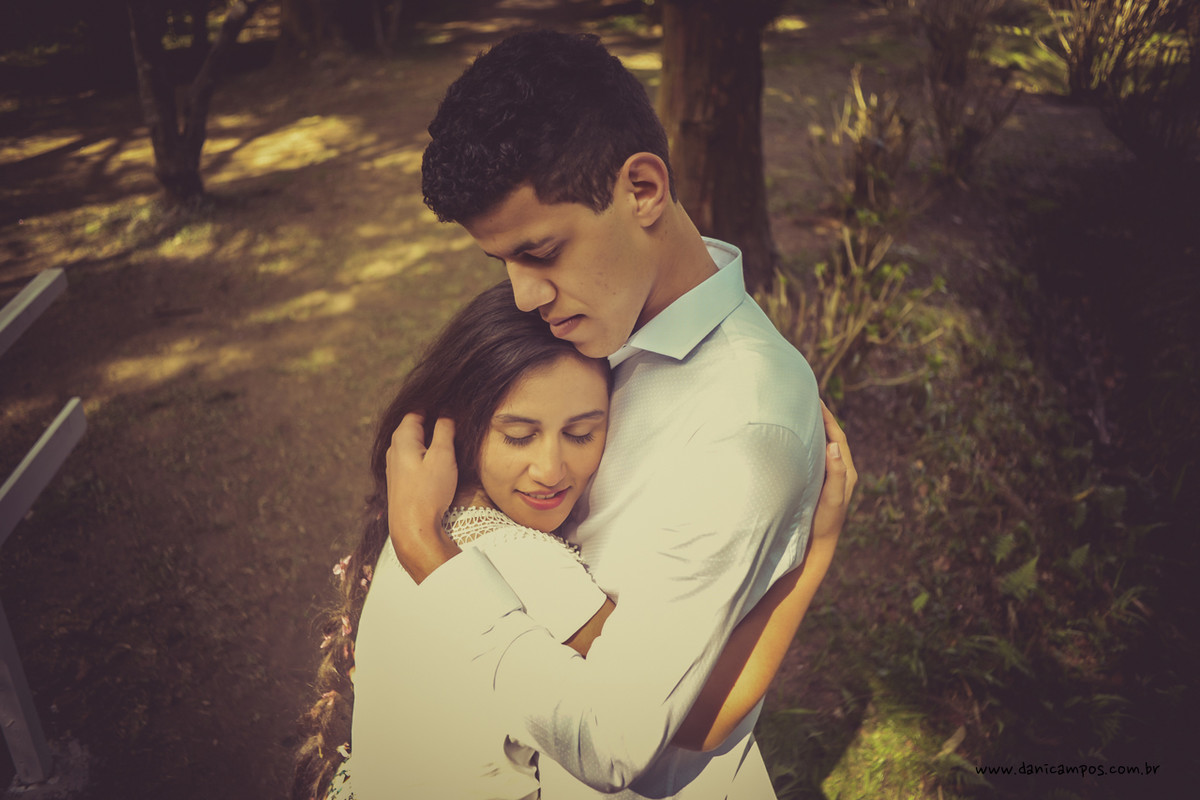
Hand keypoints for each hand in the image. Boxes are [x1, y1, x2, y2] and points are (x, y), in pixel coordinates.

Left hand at [385, 412, 461, 582]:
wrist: (413, 528)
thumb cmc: (428, 491)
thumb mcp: (442, 456)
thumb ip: (444, 430)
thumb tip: (446, 411)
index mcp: (402, 438)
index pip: (417, 410)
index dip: (434, 405)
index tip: (452, 405)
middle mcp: (394, 448)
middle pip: (414, 425)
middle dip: (432, 420)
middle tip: (455, 420)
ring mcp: (394, 464)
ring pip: (413, 442)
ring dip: (429, 438)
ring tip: (450, 437)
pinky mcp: (399, 479)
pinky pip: (412, 456)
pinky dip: (424, 452)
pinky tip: (438, 459)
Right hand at [813, 401, 856, 541]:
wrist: (816, 547)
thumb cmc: (823, 524)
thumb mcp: (831, 500)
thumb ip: (836, 474)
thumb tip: (833, 445)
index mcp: (847, 472)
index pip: (838, 436)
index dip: (828, 417)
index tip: (816, 399)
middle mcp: (840, 472)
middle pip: (831, 437)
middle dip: (821, 418)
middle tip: (806, 399)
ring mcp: (829, 478)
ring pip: (823, 446)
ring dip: (814, 429)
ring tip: (799, 413)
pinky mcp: (818, 484)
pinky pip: (815, 457)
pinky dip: (807, 444)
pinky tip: (794, 440)